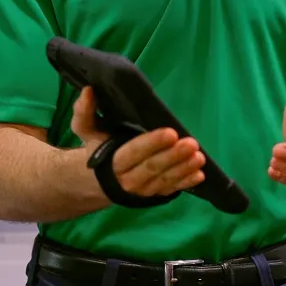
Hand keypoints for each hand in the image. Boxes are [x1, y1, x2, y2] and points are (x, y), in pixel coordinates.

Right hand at [70, 86, 204, 198]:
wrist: (93, 182)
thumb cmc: (96, 149)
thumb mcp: (87, 131)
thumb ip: (85, 112)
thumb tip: (88, 90)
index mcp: (111, 161)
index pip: (132, 152)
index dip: (151, 144)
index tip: (170, 132)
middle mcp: (126, 178)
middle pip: (151, 168)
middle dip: (172, 156)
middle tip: (191, 143)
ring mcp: (141, 189)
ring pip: (163, 180)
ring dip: (183, 169)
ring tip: (199, 157)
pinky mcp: (153, 194)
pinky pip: (170, 189)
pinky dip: (185, 182)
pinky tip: (199, 174)